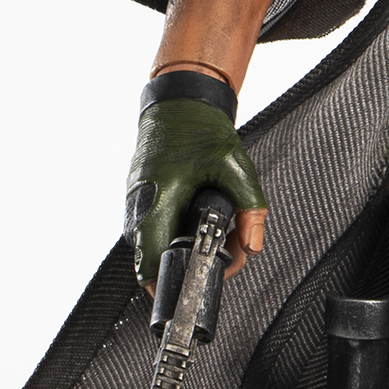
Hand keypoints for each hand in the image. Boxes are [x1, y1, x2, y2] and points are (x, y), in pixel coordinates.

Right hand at [125, 92, 267, 286]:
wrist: (179, 104)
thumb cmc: (200, 130)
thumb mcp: (236, 167)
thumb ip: (250, 209)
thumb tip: (253, 246)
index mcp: (157, 203)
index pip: (151, 267)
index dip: (175, 283)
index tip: (202, 281)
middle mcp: (139, 210)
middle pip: (158, 263)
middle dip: (192, 265)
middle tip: (225, 255)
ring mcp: (135, 207)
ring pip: (156, 249)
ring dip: (186, 250)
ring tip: (219, 234)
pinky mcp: (140, 203)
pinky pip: (155, 233)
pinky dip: (179, 234)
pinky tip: (202, 221)